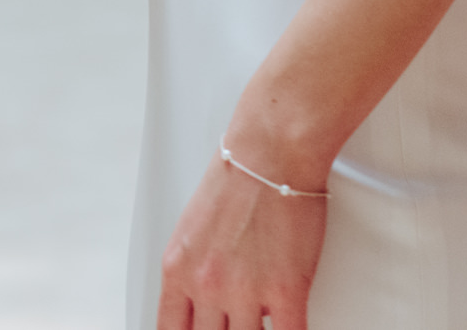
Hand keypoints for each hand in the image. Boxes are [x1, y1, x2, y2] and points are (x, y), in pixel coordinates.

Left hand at [156, 150, 326, 329]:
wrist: (270, 153)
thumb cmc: (237, 178)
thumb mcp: (191, 228)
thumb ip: (195, 269)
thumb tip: (207, 301)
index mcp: (178, 267)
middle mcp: (205, 283)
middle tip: (234, 322)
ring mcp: (245, 290)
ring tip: (261, 319)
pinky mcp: (285, 290)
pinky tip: (289, 325)